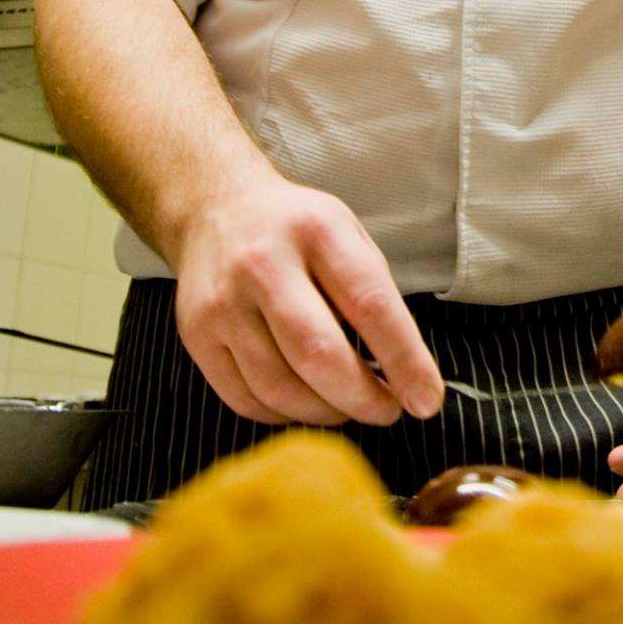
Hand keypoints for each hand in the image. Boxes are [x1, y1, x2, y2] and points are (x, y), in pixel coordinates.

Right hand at [168, 177, 443, 426]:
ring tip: (347, 406)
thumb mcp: (347, 235)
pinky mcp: (195, 335)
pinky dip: (285, 415)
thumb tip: (406, 375)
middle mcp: (262, 263)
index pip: (370, 305)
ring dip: (325, 413)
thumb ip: (373, 295)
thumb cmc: (297, 230)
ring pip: (280, 389)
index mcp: (317, 230)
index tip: (426, 400)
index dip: (404, 361)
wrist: (216, 208)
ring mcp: (222, 302)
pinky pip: (246, 400)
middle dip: (363, 399)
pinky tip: (304, 401)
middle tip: (387, 411)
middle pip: (317, 355)